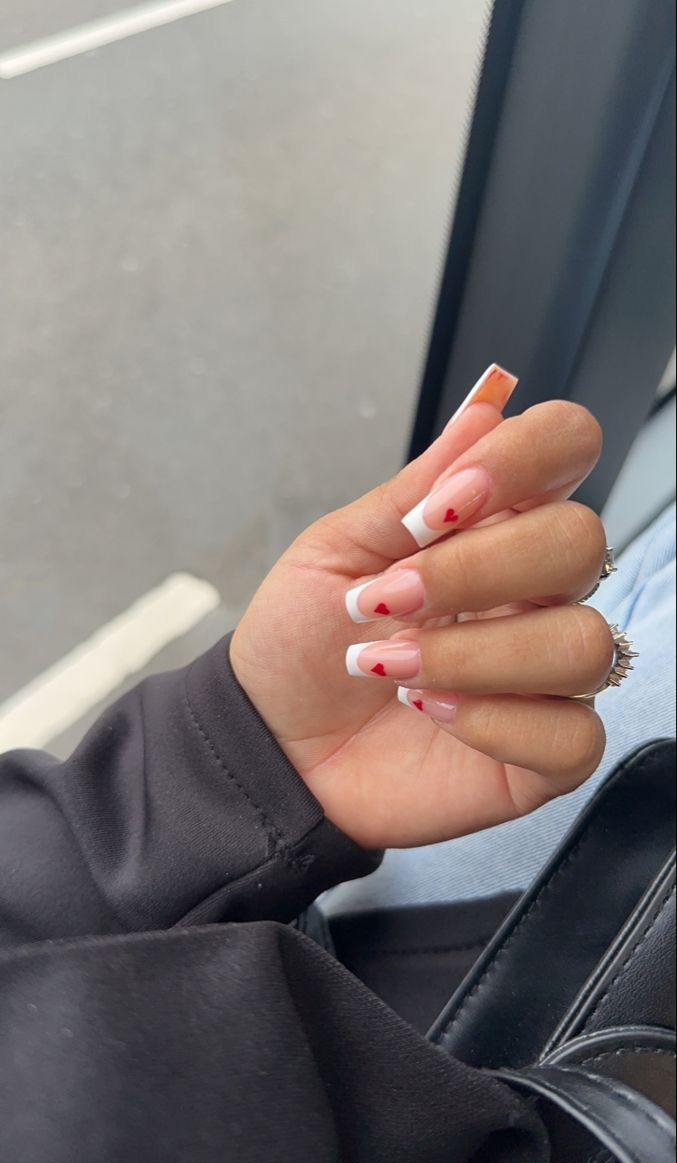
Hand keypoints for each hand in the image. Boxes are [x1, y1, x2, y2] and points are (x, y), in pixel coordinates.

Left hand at [230, 369, 608, 848]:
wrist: (271, 741)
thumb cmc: (302, 642)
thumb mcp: (334, 551)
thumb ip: (412, 490)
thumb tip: (484, 409)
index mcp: (490, 525)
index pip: (566, 447)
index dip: (523, 459)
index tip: (441, 506)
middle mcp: (532, 590)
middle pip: (581, 543)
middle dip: (473, 572)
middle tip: (391, 600)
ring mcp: (545, 672)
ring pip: (582, 643)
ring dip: (473, 657)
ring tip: (395, 667)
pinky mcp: (545, 751)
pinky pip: (573, 734)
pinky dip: (492, 725)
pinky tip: (434, 713)